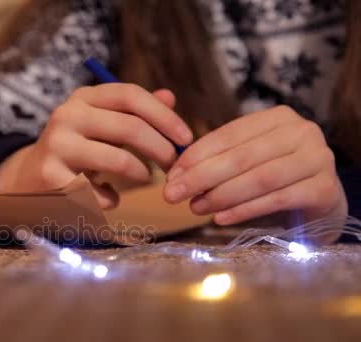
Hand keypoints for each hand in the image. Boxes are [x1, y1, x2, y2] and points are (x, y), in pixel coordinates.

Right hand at [0, 84, 192, 207]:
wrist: (28, 180)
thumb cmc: (76, 151)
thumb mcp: (100, 125)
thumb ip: (133, 112)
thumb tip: (170, 96)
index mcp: (83, 97)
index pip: (131, 96)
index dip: (165, 116)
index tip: (186, 138)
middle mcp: (67, 116)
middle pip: (130, 127)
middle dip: (162, 149)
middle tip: (174, 166)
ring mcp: (57, 146)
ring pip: (118, 160)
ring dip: (142, 174)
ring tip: (145, 179)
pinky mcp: (51, 178)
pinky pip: (99, 193)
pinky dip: (112, 200)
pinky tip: (109, 198)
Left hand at [164, 105, 347, 225]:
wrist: (319, 203)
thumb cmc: (274, 180)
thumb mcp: (245, 162)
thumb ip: (215, 160)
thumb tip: (174, 174)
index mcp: (277, 118)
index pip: (228, 135)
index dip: (195, 156)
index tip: (170, 175)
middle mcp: (302, 131)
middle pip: (240, 157)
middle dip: (201, 177)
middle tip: (172, 195)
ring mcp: (318, 158)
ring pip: (258, 178)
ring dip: (220, 195)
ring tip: (194, 208)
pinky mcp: (324, 188)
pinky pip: (276, 199)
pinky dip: (244, 210)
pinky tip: (219, 218)